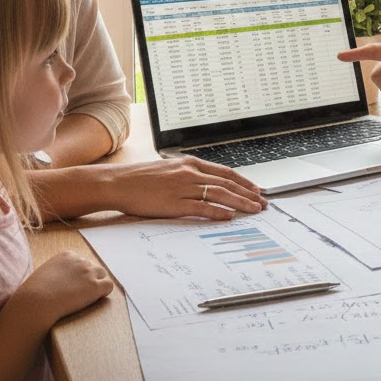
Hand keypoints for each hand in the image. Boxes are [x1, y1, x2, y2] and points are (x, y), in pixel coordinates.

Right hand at [17, 251, 112, 327]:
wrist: (36, 302)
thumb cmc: (33, 293)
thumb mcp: (43, 274)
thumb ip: (54, 272)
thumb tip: (56, 280)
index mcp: (67, 255)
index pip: (81, 261)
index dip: (79, 275)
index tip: (72, 285)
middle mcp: (80, 261)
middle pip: (93, 267)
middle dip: (89, 278)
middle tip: (80, 293)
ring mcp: (89, 273)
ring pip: (102, 275)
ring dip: (98, 284)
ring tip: (88, 297)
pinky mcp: (95, 286)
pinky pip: (109, 286)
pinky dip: (104, 292)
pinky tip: (97, 299)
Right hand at [105, 159, 268, 219]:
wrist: (117, 183)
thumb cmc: (140, 178)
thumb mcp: (168, 169)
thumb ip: (187, 174)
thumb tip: (205, 183)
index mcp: (189, 163)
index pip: (224, 172)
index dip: (243, 181)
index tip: (257, 189)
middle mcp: (189, 173)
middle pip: (226, 183)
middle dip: (248, 193)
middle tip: (263, 202)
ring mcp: (182, 187)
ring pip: (219, 194)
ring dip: (240, 202)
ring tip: (254, 210)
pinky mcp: (174, 203)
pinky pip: (201, 207)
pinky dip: (218, 211)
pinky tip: (230, 216)